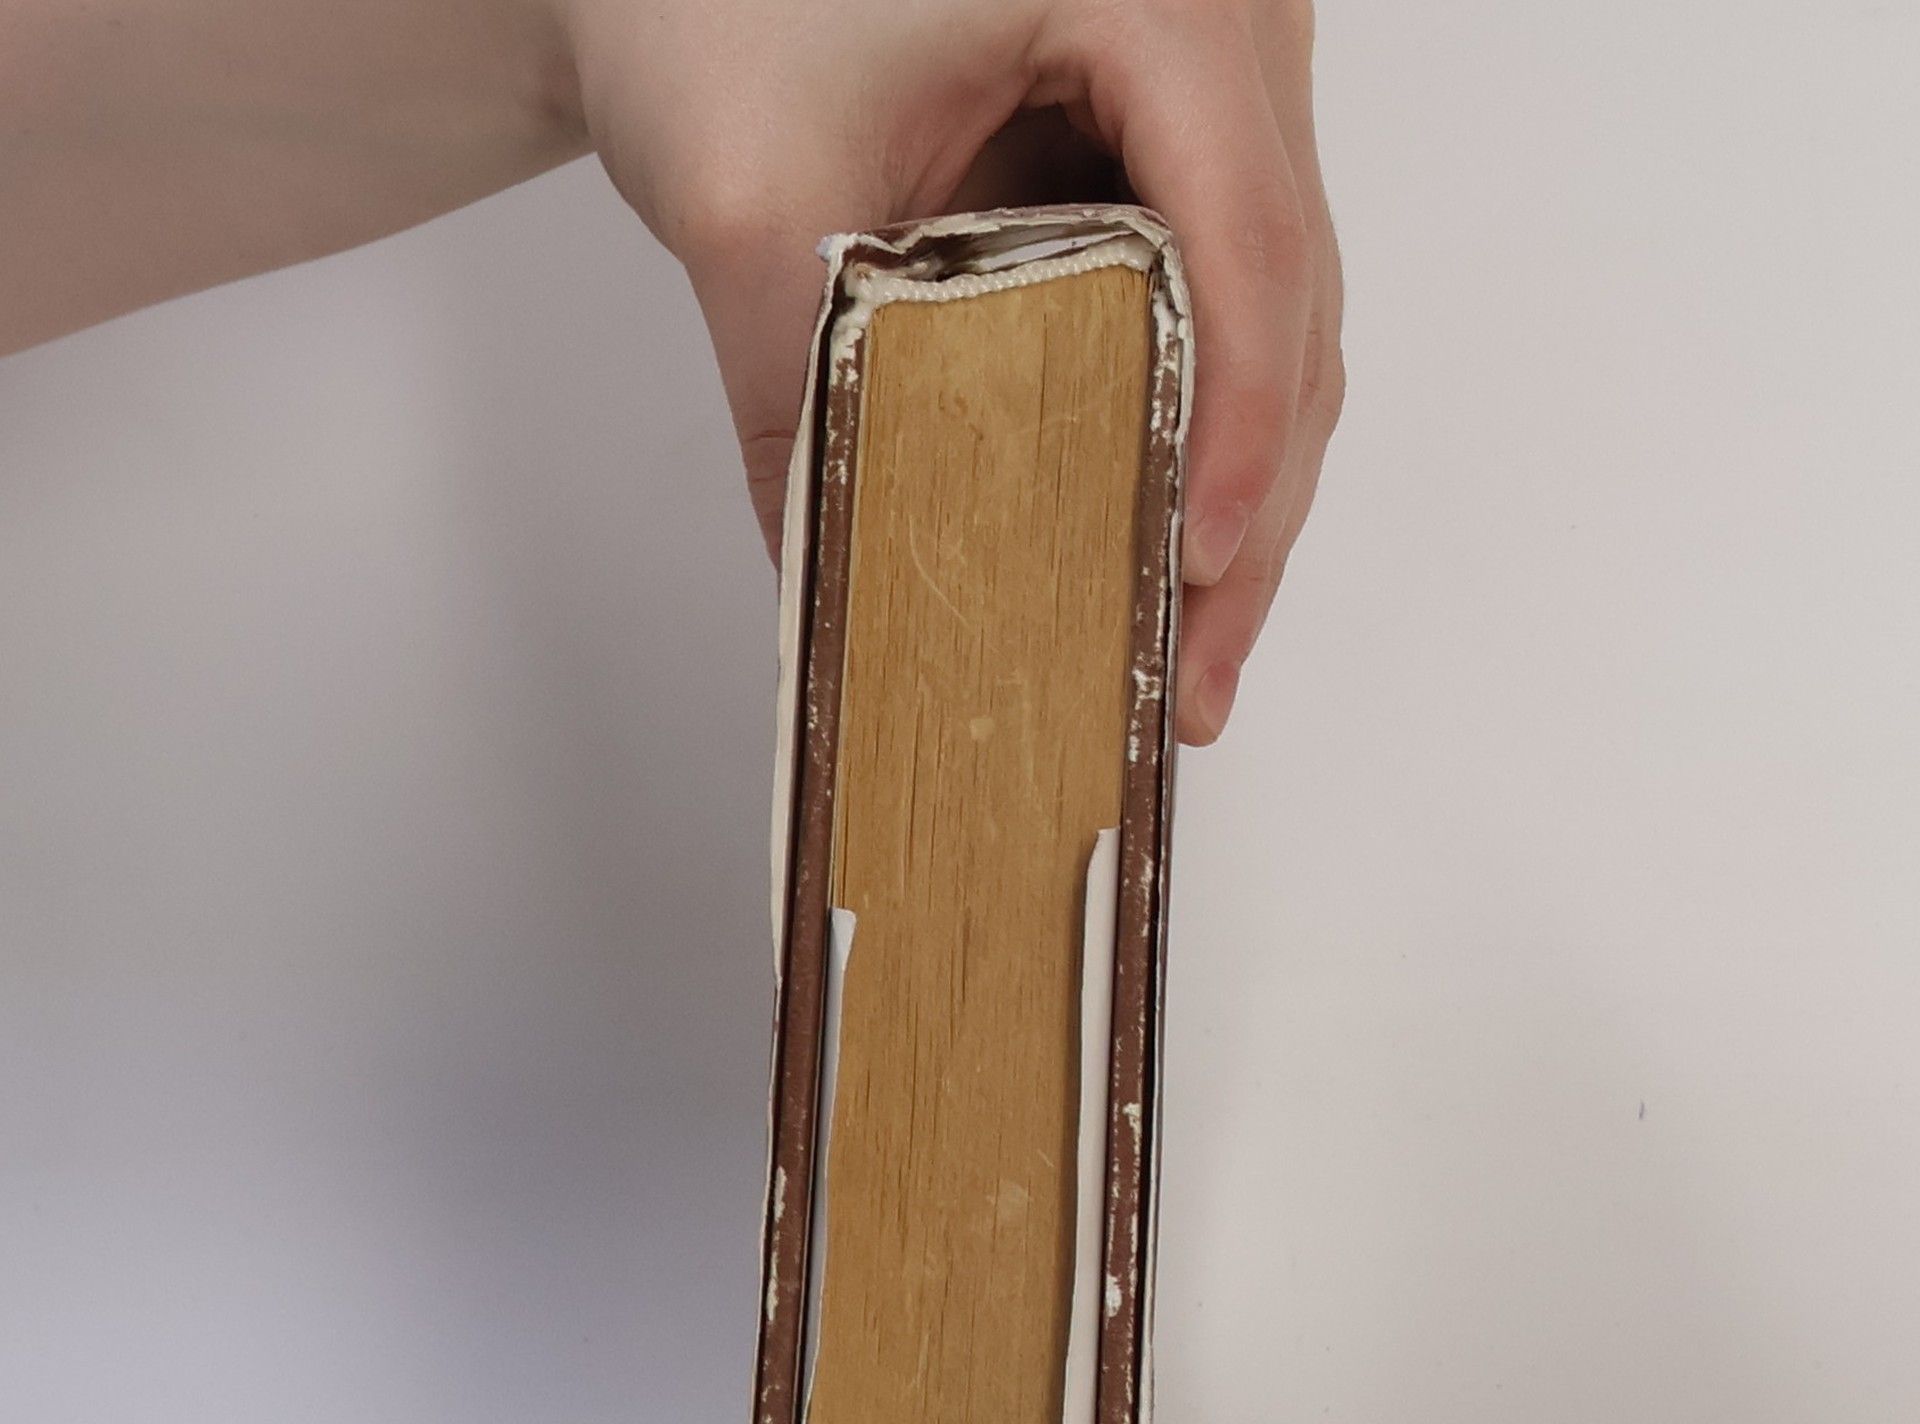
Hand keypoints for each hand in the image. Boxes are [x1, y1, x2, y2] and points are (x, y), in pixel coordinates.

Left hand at [567, 0, 1342, 744]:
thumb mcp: (750, 196)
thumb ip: (800, 392)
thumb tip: (843, 580)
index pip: (1247, 235)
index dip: (1236, 422)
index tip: (1193, 564)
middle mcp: (1226, 21)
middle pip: (1288, 298)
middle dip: (1248, 503)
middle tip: (1198, 671)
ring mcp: (1215, 78)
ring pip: (1274, 311)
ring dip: (1235, 482)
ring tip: (1187, 642)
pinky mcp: (1171, 133)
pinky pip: (1218, 292)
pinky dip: (1192, 418)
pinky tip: (1157, 532)